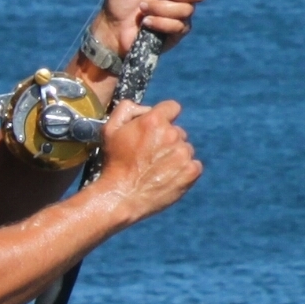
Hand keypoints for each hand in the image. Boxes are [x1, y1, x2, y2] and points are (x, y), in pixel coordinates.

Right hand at [95, 99, 200, 224]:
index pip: (172, 107)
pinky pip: (194, 165)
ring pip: (185, 149)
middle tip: (151, 155)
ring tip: (157, 169)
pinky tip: (168, 177)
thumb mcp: (110, 129)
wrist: (121, 196)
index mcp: (154, 120)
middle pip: (178, 131)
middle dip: (167, 140)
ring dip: (175, 156)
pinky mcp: (191, 171)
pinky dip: (184, 170)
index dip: (165, 116)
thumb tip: (146, 108)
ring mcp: (183, 153)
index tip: (158, 128)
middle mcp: (172, 134)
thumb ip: (127, 109)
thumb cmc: (114, 163)